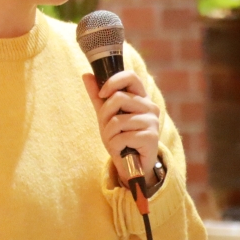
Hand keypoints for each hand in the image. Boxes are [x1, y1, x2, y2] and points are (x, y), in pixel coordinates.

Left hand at [82, 70, 160, 188]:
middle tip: (108, 128)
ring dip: (109, 134)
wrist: (132, 165)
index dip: (113, 81)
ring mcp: (152, 121)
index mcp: (141, 97)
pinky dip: (115, 145)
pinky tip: (121, 149)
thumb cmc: (120, 136)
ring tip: (115, 141)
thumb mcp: (106, 115)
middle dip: (105, 115)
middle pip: (119, 98)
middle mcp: (150, 106)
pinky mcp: (151, 137)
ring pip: (118, 120)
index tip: (102, 93)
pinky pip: (123, 137)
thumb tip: (86, 75)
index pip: (130, 76)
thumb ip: (98, 96)